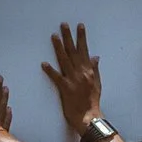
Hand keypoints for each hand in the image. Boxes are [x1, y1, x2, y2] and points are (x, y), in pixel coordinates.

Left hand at [43, 23, 104, 137]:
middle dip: (69, 37)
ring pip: (65, 60)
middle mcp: (81, 72)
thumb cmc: (92, 101)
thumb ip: (95, 69)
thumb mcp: (97, 83)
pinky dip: (50, 70)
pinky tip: (44, 63)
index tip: (79, 26)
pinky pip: (57, 77)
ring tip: (54, 36)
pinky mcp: (65, 88)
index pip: (84, 50)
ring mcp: (73, 80)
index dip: (81, 37)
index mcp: (89, 71)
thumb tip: (95, 57)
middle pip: (74, 51)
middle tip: (64, 25)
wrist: (89, 116)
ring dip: (59, 48)